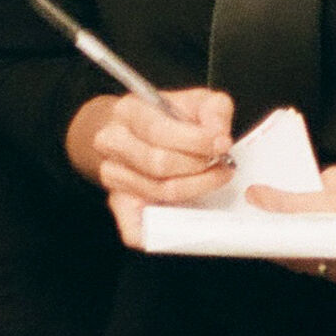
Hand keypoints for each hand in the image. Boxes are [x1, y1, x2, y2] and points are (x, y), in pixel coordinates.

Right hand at [66, 86, 233, 243]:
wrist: (132, 131)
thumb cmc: (167, 118)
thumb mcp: (195, 101)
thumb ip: (213, 110)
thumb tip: (219, 137)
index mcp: (129, 112)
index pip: (159, 130)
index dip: (196, 141)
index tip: (223, 144)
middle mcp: (112, 142)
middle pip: (158, 164)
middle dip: (199, 167)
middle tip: (222, 165)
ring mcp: (112, 175)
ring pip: (159, 192)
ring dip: (195, 189)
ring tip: (213, 177)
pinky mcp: (118, 202)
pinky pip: (133, 227)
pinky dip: (157, 233)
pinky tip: (181, 225)